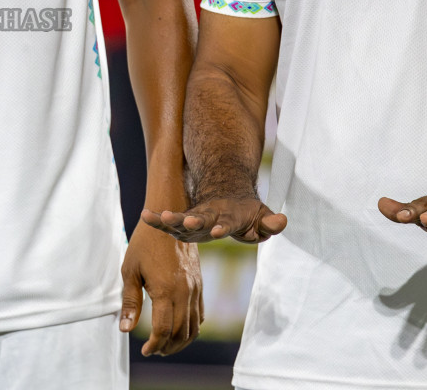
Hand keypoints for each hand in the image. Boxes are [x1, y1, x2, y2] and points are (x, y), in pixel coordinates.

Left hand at [120, 220, 202, 354]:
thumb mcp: (130, 271)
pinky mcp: (199, 285)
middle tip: (154, 351)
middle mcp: (184, 292)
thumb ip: (130, 302)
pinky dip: (192, 328)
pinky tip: (180, 330)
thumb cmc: (144, 243)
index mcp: (165, 290)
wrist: (169, 217)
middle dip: (167, 347)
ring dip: (181, 342)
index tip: (145, 350)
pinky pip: (200, 314)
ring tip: (165, 346)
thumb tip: (125, 330)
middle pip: (180, 333)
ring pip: (193, 327)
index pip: (163, 330)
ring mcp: (195, 289)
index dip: (154, 345)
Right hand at [142, 196, 286, 243]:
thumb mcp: (263, 217)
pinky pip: (169, 224)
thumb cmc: (246, 212)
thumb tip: (282, 221)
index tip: (217, 231)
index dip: (222, 227)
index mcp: (229, 218)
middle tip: (184, 222)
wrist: (226, 195)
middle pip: (200, 219)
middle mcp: (209, 217)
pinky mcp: (184, 224)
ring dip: (170, 220)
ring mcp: (195, 220)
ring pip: (181, 220)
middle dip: (192, 221)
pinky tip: (144, 216)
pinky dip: (157, 220)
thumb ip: (270, 223)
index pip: (226, 224)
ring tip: (158, 217)